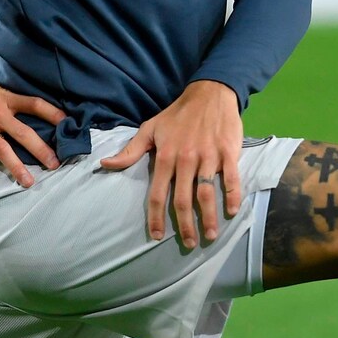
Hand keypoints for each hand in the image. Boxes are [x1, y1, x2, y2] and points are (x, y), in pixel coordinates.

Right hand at [0, 60, 66, 202]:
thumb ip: (0, 100)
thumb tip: (11, 109)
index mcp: (3, 98)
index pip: (36, 104)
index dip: (54, 114)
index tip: (69, 124)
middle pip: (25, 133)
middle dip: (42, 150)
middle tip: (55, 165)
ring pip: (2, 150)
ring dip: (17, 168)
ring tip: (29, 183)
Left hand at [98, 80, 242, 248]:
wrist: (209, 93)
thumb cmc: (177, 114)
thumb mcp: (150, 129)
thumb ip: (130, 151)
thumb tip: (105, 164)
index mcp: (165, 156)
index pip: (157, 193)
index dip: (156, 217)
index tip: (157, 236)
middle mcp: (186, 160)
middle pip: (182, 199)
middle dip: (185, 226)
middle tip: (188, 244)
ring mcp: (208, 157)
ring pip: (206, 193)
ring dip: (208, 217)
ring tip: (209, 235)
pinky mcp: (228, 153)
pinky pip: (231, 178)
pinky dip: (232, 196)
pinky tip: (231, 212)